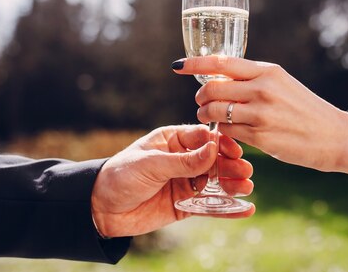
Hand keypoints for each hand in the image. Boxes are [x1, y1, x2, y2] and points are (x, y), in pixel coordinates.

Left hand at [91, 124, 254, 236]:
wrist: (100, 208)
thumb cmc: (120, 176)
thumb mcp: (151, 164)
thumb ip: (184, 160)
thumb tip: (214, 149)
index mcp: (173, 140)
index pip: (203, 137)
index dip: (220, 143)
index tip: (234, 150)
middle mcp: (182, 160)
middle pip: (214, 160)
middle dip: (230, 165)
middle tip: (244, 172)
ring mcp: (185, 182)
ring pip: (215, 183)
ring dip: (232, 185)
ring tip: (247, 188)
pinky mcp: (185, 205)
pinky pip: (210, 206)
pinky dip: (227, 208)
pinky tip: (245, 209)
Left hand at [173, 56, 347, 171]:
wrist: (336, 136)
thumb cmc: (306, 109)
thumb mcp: (282, 84)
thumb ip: (254, 80)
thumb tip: (221, 79)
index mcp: (267, 71)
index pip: (221, 62)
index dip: (194, 63)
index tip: (177, 66)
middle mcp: (263, 89)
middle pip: (212, 88)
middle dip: (200, 96)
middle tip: (202, 103)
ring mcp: (261, 114)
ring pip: (216, 112)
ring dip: (206, 115)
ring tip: (211, 118)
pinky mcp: (261, 137)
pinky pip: (228, 132)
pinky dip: (222, 132)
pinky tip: (227, 133)